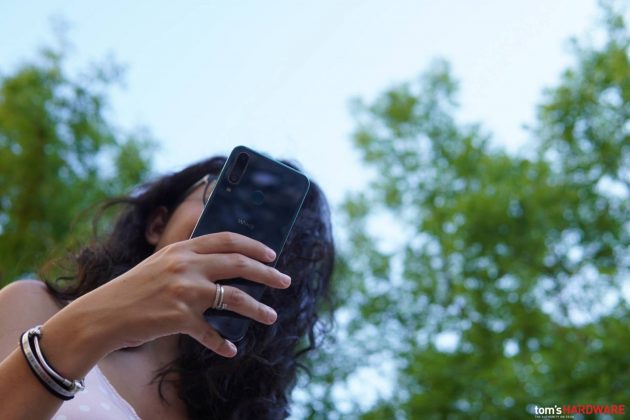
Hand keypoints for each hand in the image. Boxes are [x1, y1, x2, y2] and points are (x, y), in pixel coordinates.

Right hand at [71, 232, 290, 357]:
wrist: (103, 314)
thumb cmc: (132, 290)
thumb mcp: (160, 264)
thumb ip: (188, 261)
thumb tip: (222, 265)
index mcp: (182, 249)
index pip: (227, 240)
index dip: (254, 246)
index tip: (272, 254)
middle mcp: (187, 266)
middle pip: (239, 264)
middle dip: (267, 273)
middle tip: (285, 280)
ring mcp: (185, 292)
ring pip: (234, 298)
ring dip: (258, 308)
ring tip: (272, 316)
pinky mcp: (180, 318)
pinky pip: (211, 333)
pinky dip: (222, 343)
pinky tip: (231, 350)